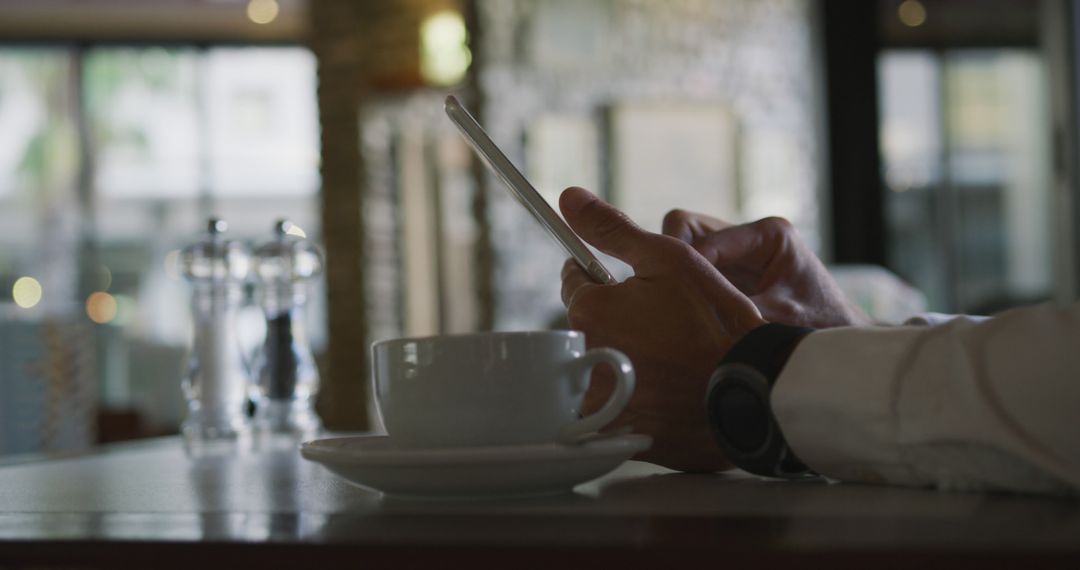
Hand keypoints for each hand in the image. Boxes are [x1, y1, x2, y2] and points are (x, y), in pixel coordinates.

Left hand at [559, 187, 766, 471]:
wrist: (754, 394)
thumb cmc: (716, 322)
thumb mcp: (669, 259)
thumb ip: (613, 228)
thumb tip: (569, 197)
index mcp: (589, 310)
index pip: (576, 280)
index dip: (607, 276)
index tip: (637, 286)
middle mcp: (582, 357)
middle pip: (588, 323)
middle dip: (617, 317)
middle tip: (666, 324)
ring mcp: (598, 401)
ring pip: (600, 361)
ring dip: (625, 355)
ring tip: (672, 357)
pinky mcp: (615, 432)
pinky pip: (615, 404)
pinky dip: (635, 394)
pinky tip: (670, 388)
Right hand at [662, 210, 870, 327]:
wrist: (843, 340)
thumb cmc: (822, 326)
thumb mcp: (780, 319)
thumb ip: (739, 312)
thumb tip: (694, 319)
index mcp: (768, 233)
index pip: (706, 238)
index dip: (682, 265)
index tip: (665, 292)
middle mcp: (747, 236)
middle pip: (685, 227)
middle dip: (670, 258)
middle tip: (660, 293)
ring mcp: (734, 252)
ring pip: (682, 245)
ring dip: (673, 273)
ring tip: (667, 305)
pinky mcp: (726, 272)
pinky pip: (690, 269)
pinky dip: (680, 286)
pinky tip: (677, 312)